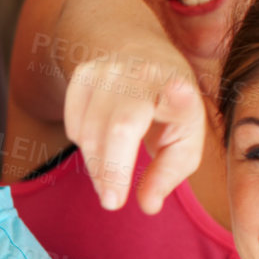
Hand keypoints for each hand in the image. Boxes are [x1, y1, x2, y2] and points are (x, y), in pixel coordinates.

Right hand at [62, 46, 205, 213]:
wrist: (139, 52)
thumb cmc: (167, 106)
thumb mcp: (184, 136)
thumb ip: (170, 173)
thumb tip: (148, 206)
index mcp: (179, 84)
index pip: (177, 94)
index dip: (178, 96)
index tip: (178, 90)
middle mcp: (144, 72)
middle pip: (120, 127)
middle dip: (112, 170)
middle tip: (112, 202)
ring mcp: (109, 69)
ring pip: (90, 132)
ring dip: (96, 165)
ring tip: (109, 177)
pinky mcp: (83, 74)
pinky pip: (74, 125)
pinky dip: (84, 144)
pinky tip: (101, 143)